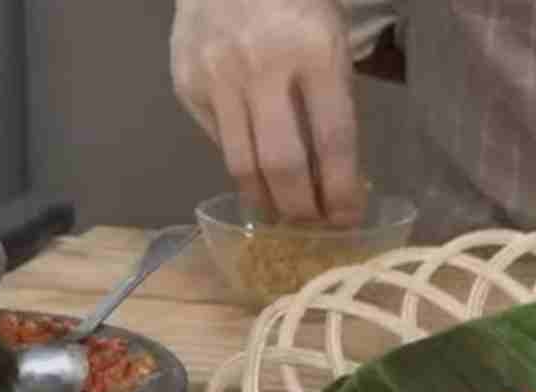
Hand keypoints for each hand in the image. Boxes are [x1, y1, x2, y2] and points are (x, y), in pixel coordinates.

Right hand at [170, 0, 365, 224]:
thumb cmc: (295, 0)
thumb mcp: (330, 38)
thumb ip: (333, 98)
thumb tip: (334, 173)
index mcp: (313, 52)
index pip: (333, 142)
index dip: (342, 191)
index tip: (348, 219)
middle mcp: (261, 68)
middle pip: (282, 165)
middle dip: (301, 209)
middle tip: (312, 226)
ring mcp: (217, 78)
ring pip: (241, 166)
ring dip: (265, 202)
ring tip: (281, 214)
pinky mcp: (187, 86)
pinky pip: (218, 143)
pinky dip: (240, 163)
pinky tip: (254, 168)